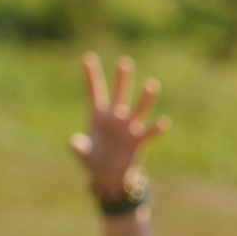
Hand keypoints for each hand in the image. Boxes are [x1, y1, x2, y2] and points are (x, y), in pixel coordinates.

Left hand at [70, 53, 169, 196]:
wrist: (109, 177)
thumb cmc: (94, 162)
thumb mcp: (83, 154)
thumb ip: (78, 147)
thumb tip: (74, 142)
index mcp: (98, 117)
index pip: (94, 92)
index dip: (91, 76)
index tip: (88, 58)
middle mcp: (115, 118)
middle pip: (119, 94)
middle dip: (121, 79)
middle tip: (124, 63)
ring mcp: (128, 128)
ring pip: (138, 109)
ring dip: (145, 98)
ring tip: (151, 85)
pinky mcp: (138, 141)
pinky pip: (149, 132)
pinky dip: (156, 128)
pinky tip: (163, 122)